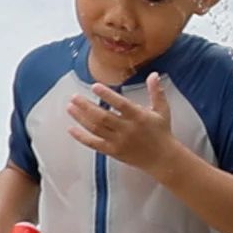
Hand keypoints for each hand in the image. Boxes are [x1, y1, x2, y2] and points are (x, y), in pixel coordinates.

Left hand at [61, 73, 185, 177]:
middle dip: (86, 106)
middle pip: (103, 117)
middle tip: (74, 97)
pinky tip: (71, 129)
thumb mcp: (162, 110)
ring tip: (70, 107)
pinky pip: (94, 144)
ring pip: (96, 129)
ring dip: (81, 118)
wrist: (162, 158)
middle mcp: (127, 129)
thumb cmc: (162, 132)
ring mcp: (118, 141)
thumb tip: (154, 74)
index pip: (121, 104)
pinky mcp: (113, 151)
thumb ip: (156, 92)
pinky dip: (81, 137)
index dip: (107, 95)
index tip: (94, 86)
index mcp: (139, 117)